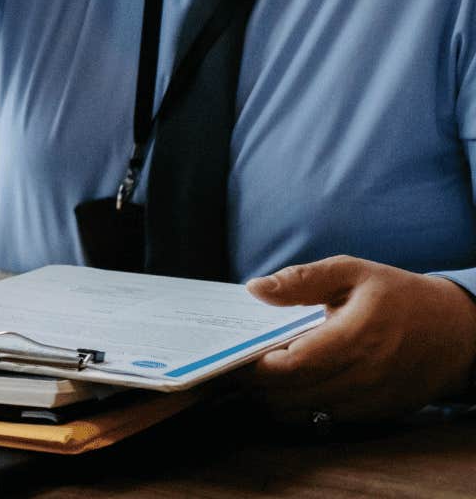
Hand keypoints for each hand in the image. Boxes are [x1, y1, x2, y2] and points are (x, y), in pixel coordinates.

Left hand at [245, 256, 475, 421]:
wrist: (457, 333)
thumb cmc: (398, 296)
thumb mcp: (353, 272)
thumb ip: (302, 279)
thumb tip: (255, 289)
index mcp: (358, 335)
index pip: (294, 364)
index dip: (260, 365)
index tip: (239, 355)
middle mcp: (366, 374)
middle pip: (294, 394)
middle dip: (259, 386)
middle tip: (238, 369)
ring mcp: (373, 399)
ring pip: (306, 413)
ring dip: (276, 400)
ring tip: (259, 380)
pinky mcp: (377, 414)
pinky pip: (327, 421)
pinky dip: (301, 409)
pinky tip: (291, 390)